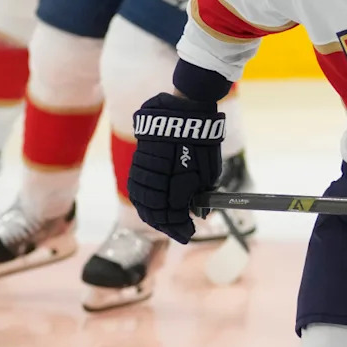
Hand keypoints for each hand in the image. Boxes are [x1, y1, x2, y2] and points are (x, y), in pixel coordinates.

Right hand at [127, 92, 225, 243]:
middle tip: (179, 232)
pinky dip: (142, 202)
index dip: (181, 227)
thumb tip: (201, 213)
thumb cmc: (202, 140)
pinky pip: (136, 188)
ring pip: (142, 202)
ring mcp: (146, 170)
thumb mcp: (210, 169)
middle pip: (156, 211)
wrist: (183, 112)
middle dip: (167, 225)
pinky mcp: (138, 162)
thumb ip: (204, 193)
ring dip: (152, 216)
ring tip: (163, 224)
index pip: (175, 214)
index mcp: (178, 180)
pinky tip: (149, 208)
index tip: (189, 234)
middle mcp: (159, 178)